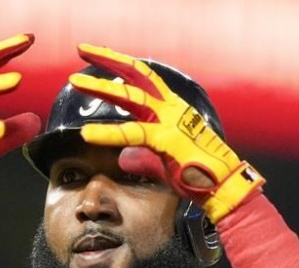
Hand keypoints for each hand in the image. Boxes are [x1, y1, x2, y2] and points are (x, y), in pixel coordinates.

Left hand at [69, 44, 263, 222]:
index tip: (100, 57)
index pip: (144, 79)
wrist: (223, 188)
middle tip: (82, 48)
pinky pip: (132, 133)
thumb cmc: (199, 176)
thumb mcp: (165, 163)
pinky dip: (107, 134)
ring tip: (75, 81)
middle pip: (136, 75)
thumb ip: (143, 158)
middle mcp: (171, 109)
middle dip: (108, 59)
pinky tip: (86, 134)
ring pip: (131, 97)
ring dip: (101, 87)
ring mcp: (170, 122)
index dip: (121, 66)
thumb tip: (123, 159)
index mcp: (173, 109)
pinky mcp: (167, 140)